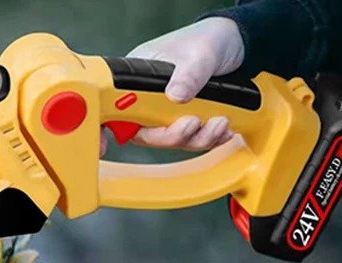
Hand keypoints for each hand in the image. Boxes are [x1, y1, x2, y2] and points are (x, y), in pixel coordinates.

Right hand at [114, 18, 245, 151]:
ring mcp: (166, 114)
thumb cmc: (210, 40)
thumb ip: (189, 75)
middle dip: (172, 136)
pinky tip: (224, 126)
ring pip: (171, 141)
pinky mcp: (185, 122)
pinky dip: (210, 139)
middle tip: (193, 123)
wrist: (238, 44)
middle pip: (146, 134)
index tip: (104, 144)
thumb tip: (174, 96)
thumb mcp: (201, 53)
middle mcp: (149, 100)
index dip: (105, 128)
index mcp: (140, 79)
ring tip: (220, 121)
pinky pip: (191, 142)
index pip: (114, 108)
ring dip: (197, 138)